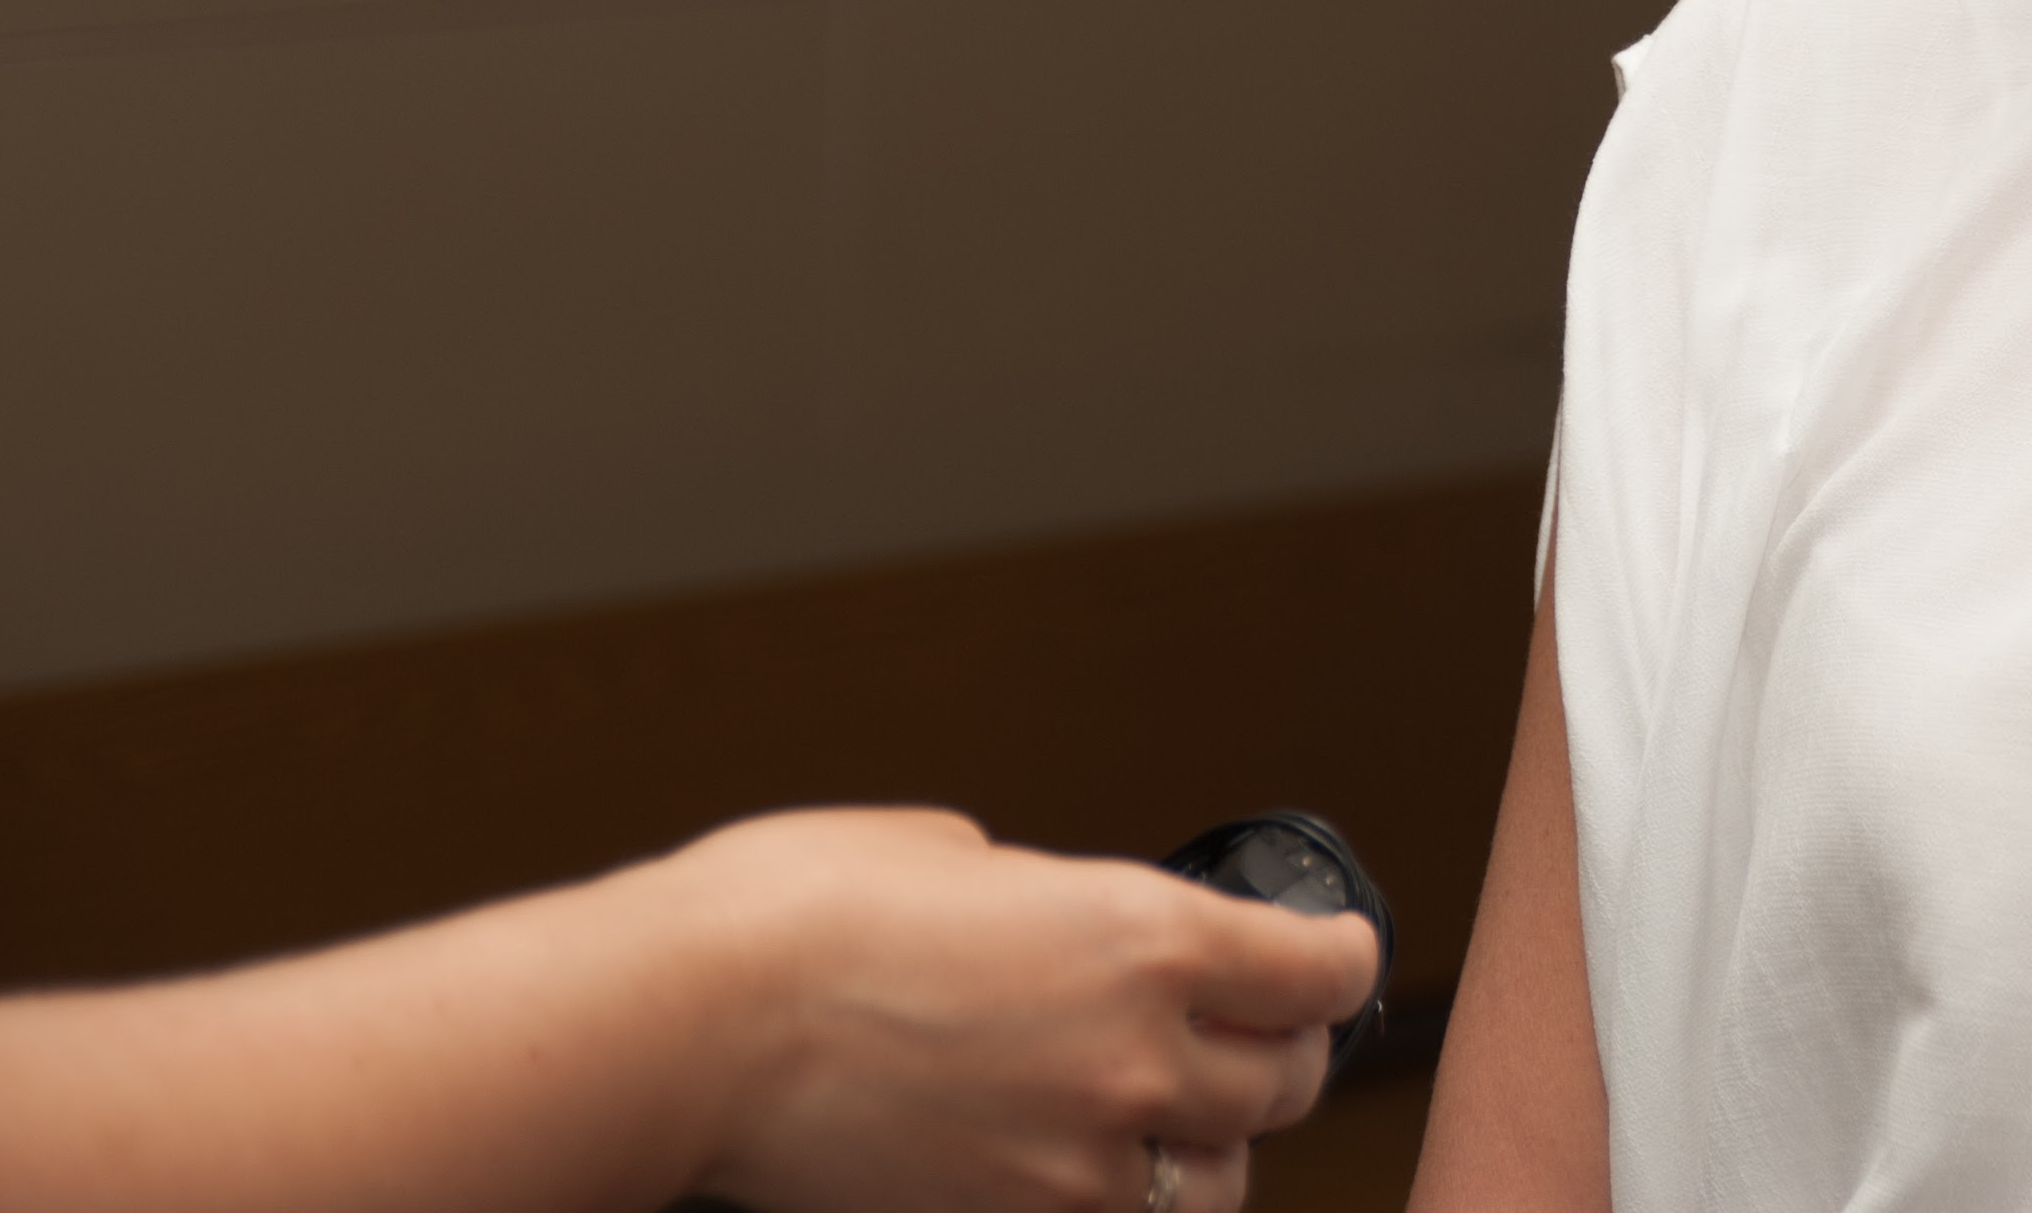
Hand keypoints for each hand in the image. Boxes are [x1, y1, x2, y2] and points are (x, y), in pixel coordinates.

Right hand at [674, 809, 1380, 1212]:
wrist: (691, 1024)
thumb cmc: (799, 914)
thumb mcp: (966, 855)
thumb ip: (1056, 900)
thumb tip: (1069, 928)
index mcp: (1145, 936)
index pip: (1319, 974)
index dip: (1340, 959)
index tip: (1335, 953)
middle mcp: (1136, 1057)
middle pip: (1286, 1081)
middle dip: (1283, 1049)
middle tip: (1265, 1027)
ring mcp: (1075, 1162)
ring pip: (1215, 1180)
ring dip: (1212, 1143)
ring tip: (1182, 1111)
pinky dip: (1125, 1199)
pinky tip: (1093, 1166)